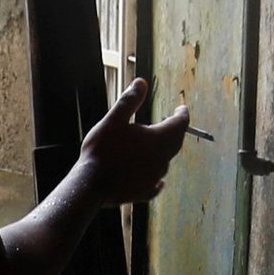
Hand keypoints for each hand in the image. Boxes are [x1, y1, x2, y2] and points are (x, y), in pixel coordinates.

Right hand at [72, 79, 192, 206]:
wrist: (91, 184)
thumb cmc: (102, 150)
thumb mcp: (113, 120)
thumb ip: (129, 101)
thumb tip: (141, 82)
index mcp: (158, 139)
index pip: (179, 124)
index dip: (182, 114)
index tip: (181, 108)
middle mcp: (162, 159)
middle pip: (175, 143)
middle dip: (175, 132)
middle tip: (172, 124)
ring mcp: (154, 177)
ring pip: (165, 162)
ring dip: (164, 152)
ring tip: (157, 146)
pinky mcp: (145, 192)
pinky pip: (156, 184)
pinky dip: (158, 179)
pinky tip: (158, 180)